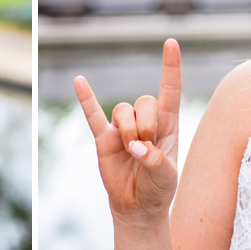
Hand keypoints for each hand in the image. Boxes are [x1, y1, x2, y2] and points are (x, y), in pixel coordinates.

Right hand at [74, 38, 182, 223]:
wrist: (138, 206)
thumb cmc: (159, 189)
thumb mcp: (167, 177)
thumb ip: (155, 160)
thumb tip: (135, 147)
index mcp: (168, 124)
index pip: (170, 89)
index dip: (171, 66)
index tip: (171, 43)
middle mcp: (146, 121)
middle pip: (144, 101)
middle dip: (145, 124)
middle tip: (146, 146)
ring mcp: (123, 128)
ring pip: (123, 110)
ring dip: (128, 130)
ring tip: (131, 151)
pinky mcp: (104, 139)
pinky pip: (92, 115)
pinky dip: (86, 99)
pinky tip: (79, 81)